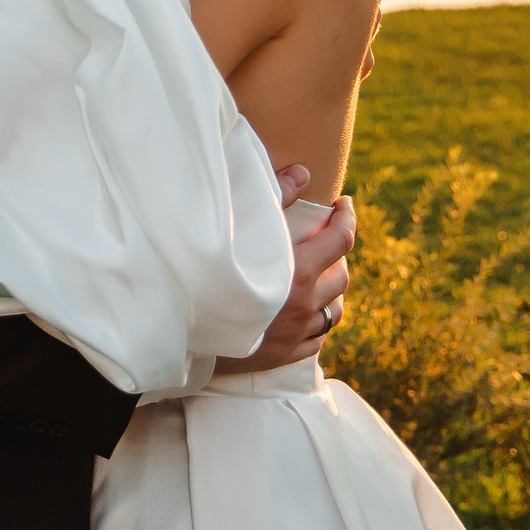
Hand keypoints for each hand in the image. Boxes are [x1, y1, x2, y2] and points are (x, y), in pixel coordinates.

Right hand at [215, 167, 354, 373]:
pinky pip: (317, 338)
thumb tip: (304, 174)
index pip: (340, 240)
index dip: (347, 218)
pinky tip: (302, 312)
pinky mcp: (286, 355)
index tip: (343, 205)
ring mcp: (297, 333)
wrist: (182, 329)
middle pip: (341, 276)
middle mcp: (303, 304)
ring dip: (329, 290)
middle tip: (321, 241)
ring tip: (314, 277)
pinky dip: (315, 321)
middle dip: (335, 255)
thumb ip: (275, 198)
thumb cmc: (208, 272)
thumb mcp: (240, 229)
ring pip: (334, 310)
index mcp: (296, 271)